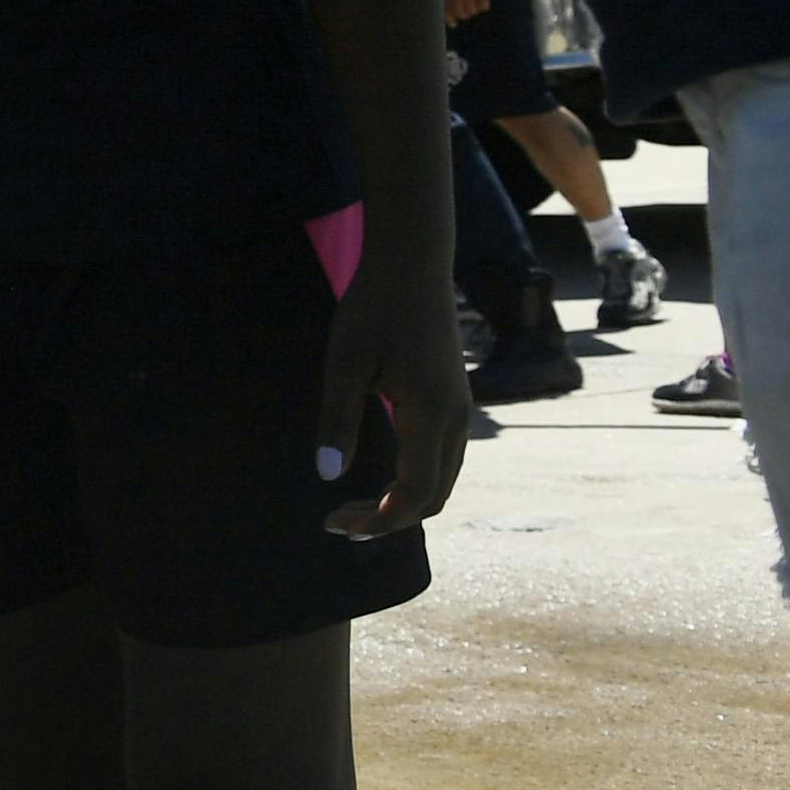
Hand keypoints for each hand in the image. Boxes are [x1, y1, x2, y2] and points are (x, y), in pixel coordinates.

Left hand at [317, 253, 468, 538]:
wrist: (414, 265)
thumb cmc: (373, 309)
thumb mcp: (343, 364)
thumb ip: (338, 421)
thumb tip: (328, 475)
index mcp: (429, 414)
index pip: (413, 494)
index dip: (377, 521)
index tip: (334, 524)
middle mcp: (456, 420)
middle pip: (433, 497)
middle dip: (388, 519)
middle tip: (337, 522)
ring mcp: (461, 411)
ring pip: (442, 481)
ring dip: (402, 503)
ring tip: (353, 507)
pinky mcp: (455, 402)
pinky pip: (443, 460)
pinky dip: (415, 482)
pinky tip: (379, 479)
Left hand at [444, 0, 496, 23]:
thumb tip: (446, 15)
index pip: (446, 9)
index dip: (449, 19)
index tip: (453, 25)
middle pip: (461, 13)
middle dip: (465, 15)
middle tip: (468, 12)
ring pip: (472, 11)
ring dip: (475, 10)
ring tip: (476, 4)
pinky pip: (483, 6)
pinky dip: (484, 7)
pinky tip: (485, 4)